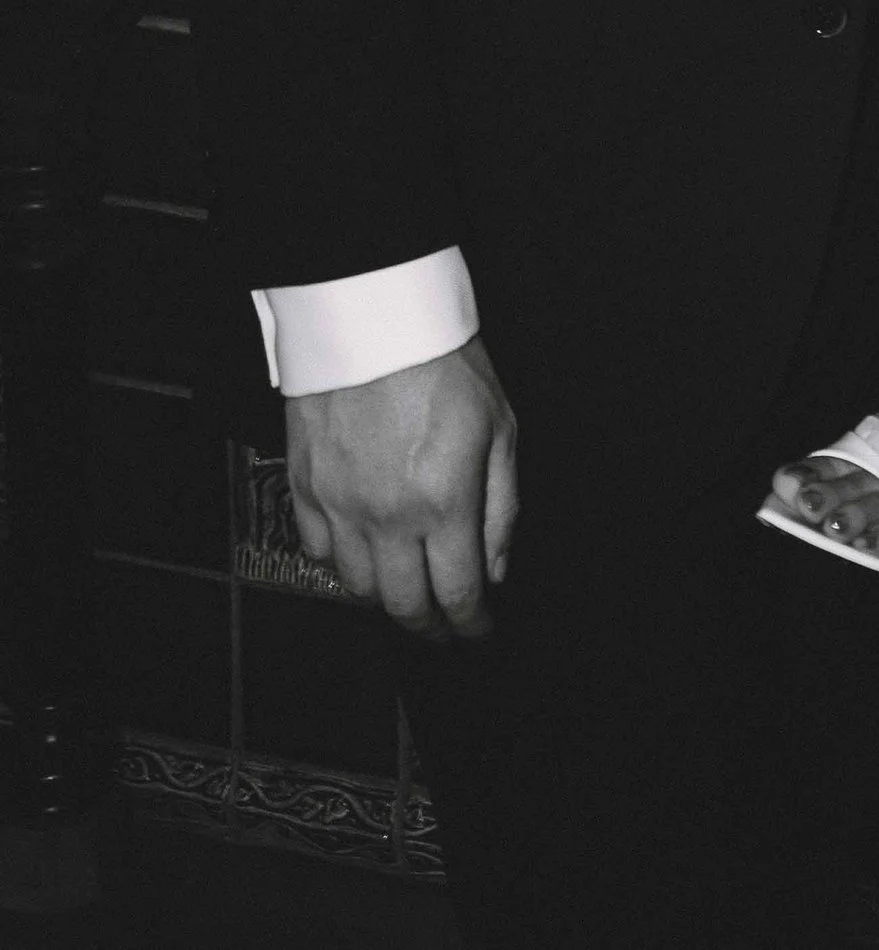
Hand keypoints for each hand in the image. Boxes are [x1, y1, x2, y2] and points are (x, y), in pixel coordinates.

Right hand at [286, 336, 518, 643]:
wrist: (373, 315)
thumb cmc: (443, 362)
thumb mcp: (500, 428)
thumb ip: (502, 508)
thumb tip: (496, 570)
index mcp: (443, 503)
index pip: (456, 595)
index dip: (471, 627)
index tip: (478, 634)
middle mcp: (387, 517)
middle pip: (404, 606)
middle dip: (430, 628)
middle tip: (445, 629)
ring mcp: (339, 506)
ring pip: (357, 588)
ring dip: (386, 599)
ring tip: (408, 591)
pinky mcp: (304, 487)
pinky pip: (318, 552)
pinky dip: (341, 564)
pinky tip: (363, 554)